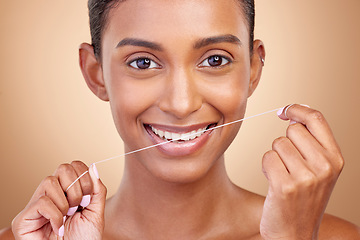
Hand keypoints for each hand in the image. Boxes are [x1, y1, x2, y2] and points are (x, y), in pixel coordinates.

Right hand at [11, 161, 106, 239]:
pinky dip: (55, 216)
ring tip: (66, 218)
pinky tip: (57, 228)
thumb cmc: (83, 239)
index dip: (84, 177)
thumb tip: (93, 167)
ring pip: (49, 181)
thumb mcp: (96, 211)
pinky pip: (42, 202)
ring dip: (65, 203)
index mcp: (67, 190)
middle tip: (78, 207)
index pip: (73, 165)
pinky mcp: (24, 218)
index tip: (88, 196)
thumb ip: (97, 190)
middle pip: (62, 168)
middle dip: (76, 188)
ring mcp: (36, 205)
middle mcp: (50, 194)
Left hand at [260, 104, 343, 239]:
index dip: (297, 109)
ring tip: (283, 175)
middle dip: (284, 143)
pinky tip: (275, 183)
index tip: (285, 111)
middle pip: (292, 130)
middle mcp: (325, 166)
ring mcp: (306, 177)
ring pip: (277, 144)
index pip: (316, 119)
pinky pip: (267, 158)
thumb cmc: (303, 198)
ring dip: (275, 157)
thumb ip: (311, 142)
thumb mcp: (318, 170)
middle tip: (289, 164)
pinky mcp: (285, 186)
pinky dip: (266, 168)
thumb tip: (292, 114)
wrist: (296, 233)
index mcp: (336, 159)